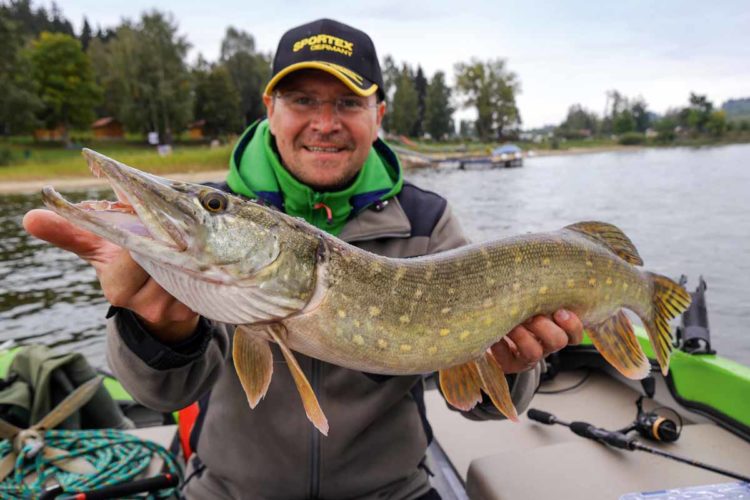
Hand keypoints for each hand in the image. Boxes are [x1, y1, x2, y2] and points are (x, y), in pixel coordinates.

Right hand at [23, 209, 198, 341]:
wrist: (159, 302)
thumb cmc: (126, 264)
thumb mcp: (98, 249)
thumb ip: (71, 232)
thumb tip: (31, 218)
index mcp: (118, 287)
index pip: (133, 252)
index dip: (142, 231)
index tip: (148, 214)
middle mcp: (144, 303)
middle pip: (163, 258)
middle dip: (168, 238)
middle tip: (175, 222)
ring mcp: (172, 309)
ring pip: (185, 266)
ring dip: (189, 249)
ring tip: (188, 237)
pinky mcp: (194, 309)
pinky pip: (203, 278)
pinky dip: (202, 264)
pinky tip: (199, 256)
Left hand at [490, 309, 582, 373]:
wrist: (490, 331)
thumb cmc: (513, 312)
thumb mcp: (528, 304)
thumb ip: (537, 300)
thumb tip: (535, 287)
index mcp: (554, 331)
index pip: (574, 335)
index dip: (572, 325)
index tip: (559, 312)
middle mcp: (544, 347)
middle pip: (558, 342)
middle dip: (544, 326)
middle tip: (529, 316)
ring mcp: (527, 358)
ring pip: (534, 352)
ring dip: (522, 336)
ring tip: (510, 324)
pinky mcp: (509, 365)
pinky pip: (507, 359)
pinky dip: (500, 345)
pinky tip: (494, 334)